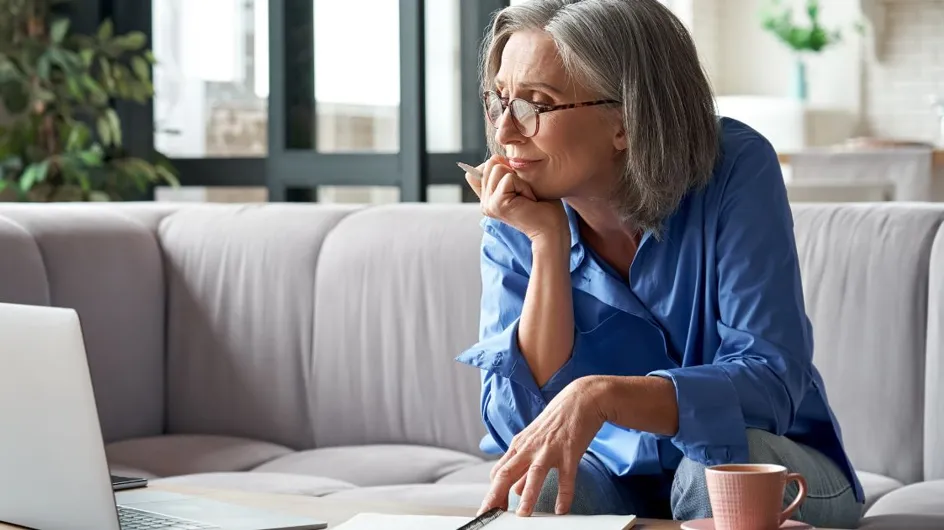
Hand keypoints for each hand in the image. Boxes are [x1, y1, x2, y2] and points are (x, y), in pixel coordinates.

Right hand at [462, 155, 567, 244]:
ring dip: (519, 180)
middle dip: (513, 173)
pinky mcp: (497, 204)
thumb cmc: (543, 206)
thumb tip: (495, 159)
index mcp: (487, 198)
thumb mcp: (521, 183)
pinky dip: (523, 186)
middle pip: (491, 164)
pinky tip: (529, 201)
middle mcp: (484, 202)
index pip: (482, 168)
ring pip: (498, 168)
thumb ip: (505, 173)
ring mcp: (488, 204)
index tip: (517, 187)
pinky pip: (508, 178)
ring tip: (526, 197)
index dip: (502, 168)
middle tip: (524, 193)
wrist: (552, 229)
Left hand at [479, 377, 607, 516]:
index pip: (499, 471)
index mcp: (519, 445)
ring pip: (534, 474)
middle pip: (507, 473)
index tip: (489, 509)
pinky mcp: (570, 451)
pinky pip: (566, 477)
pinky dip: (564, 494)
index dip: (492, 492)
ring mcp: (549, 449)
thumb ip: (524, 466)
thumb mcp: (535, 441)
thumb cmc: (557, 420)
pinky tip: (561, 509)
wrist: (581, 398)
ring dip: (527, 495)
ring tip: (523, 515)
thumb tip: (515, 490)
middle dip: (496, 495)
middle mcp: (530, 447)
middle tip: (489, 514)